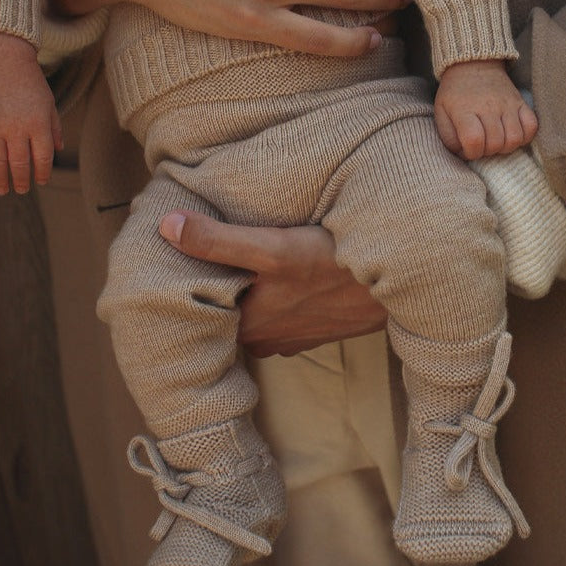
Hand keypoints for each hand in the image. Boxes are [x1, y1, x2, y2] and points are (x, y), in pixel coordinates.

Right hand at [0, 33, 62, 193]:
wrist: (5, 63)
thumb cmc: (32, 85)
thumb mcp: (50, 105)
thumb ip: (55, 128)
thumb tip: (58, 150)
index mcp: (38, 125)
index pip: (42, 157)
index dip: (43, 173)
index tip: (42, 181)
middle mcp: (17, 128)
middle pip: (20, 163)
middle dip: (22, 181)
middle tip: (22, 190)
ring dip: (0, 179)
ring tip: (3, 191)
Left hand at [159, 210, 386, 357]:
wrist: (399, 283)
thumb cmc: (334, 266)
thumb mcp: (274, 249)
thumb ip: (218, 241)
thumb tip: (166, 226)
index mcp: (248, 325)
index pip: (202, 309)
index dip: (189, 282)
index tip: (176, 259)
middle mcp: (267, 339)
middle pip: (229, 312)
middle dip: (218, 287)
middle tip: (204, 253)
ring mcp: (293, 338)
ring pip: (256, 315)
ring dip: (249, 295)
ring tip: (240, 263)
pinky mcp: (316, 330)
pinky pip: (283, 317)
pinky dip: (275, 300)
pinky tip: (281, 279)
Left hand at [434, 60, 537, 159]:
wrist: (472, 65)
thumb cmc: (455, 94)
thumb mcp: (441, 113)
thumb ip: (449, 137)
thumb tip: (464, 154)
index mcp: (464, 110)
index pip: (474, 140)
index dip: (472, 153)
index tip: (468, 148)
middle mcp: (488, 107)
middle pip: (495, 143)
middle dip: (487, 152)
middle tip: (481, 144)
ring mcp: (507, 104)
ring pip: (515, 139)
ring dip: (505, 147)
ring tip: (496, 141)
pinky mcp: (521, 102)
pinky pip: (532, 126)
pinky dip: (524, 136)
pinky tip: (511, 134)